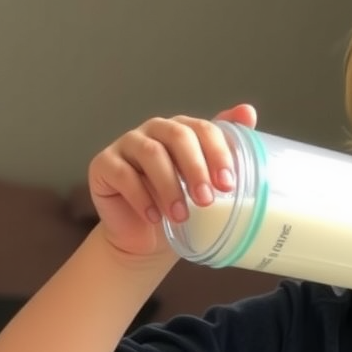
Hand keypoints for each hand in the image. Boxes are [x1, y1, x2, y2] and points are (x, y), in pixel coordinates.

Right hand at [88, 103, 256, 257]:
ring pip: (150, 153)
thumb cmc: (179, 209)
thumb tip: (248, 111)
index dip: (217, 154)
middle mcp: (154, 132)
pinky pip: (122, 174)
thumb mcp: (207, 185)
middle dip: (195, 169)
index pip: (203, 130)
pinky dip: (141, 197)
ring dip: (169, 186)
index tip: (228, 184)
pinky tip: (155, 217)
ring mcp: (126, 145)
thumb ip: (226, 149)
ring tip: (182, 216)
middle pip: (176, 136)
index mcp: (182, 131)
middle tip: (207, 200)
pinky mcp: (103, 164)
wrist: (146, 240)